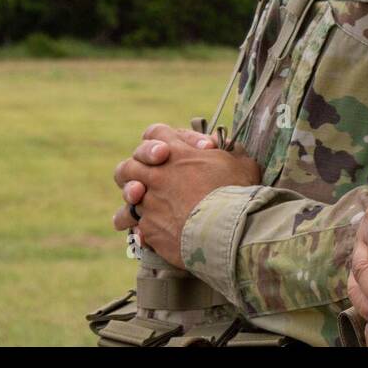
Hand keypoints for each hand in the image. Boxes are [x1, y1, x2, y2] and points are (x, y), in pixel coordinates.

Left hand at [111, 123, 261, 265]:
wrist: (228, 230)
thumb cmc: (237, 191)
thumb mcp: (240, 161)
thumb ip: (228, 150)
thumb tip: (218, 145)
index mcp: (177, 153)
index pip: (154, 133)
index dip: (158, 139)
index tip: (167, 150)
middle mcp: (157, 175)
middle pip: (128, 166)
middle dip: (133, 171)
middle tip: (145, 180)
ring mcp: (150, 203)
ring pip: (128, 199)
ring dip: (133, 202)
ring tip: (138, 208)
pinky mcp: (149, 229)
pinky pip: (135, 226)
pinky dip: (140, 229)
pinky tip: (148, 233)